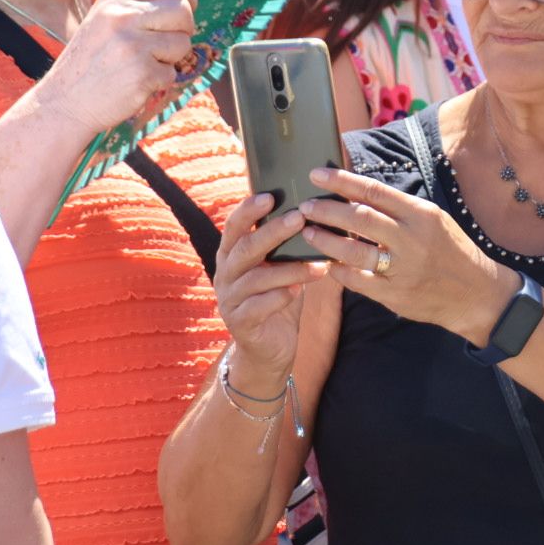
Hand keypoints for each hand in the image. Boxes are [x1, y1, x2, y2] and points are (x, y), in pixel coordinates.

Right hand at [36, 0, 197, 133]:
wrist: (64, 100)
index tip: (179, 14)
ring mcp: (133, 44)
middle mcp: (124, 16)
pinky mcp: (142, 72)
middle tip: (161, 44)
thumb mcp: (110, 16)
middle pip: (184, 11)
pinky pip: (172, 72)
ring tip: (145, 62)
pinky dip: (160, 80)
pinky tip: (136, 81)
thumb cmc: (93, 57)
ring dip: (171, 58)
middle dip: (182, 29)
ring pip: (183, 42)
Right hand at [213, 192, 333, 377]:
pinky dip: (279, 297)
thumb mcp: (279, 267)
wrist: (269, 348)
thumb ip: (286, 244)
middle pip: (246, 248)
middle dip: (273, 232)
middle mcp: (225, 273)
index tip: (270, 196)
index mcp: (232, 254)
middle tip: (299, 218)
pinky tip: (297, 292)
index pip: (234, 226)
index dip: (248, 210)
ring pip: (257, 278)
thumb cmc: (278, 296)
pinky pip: (258, 307)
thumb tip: (314, 211)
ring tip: (317, 264)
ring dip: (289, 269)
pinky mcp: (239, 323)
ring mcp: (229, 299)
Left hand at [299, 167, 518, 345]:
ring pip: (353, 251)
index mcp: (421, 214)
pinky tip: (328, 263)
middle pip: (358, 219)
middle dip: (326, 210)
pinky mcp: (394, 295)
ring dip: (326, 240)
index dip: (341, 181)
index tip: (317, 175)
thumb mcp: (433, 219)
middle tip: (305, 207)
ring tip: (309, 233)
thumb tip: (358, 192)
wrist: (476, 293)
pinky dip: (338, 271)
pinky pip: (357, 281)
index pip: (373, 191)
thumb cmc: (452, 250)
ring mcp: (402, 268)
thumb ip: (399, 208)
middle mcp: (411, 239)